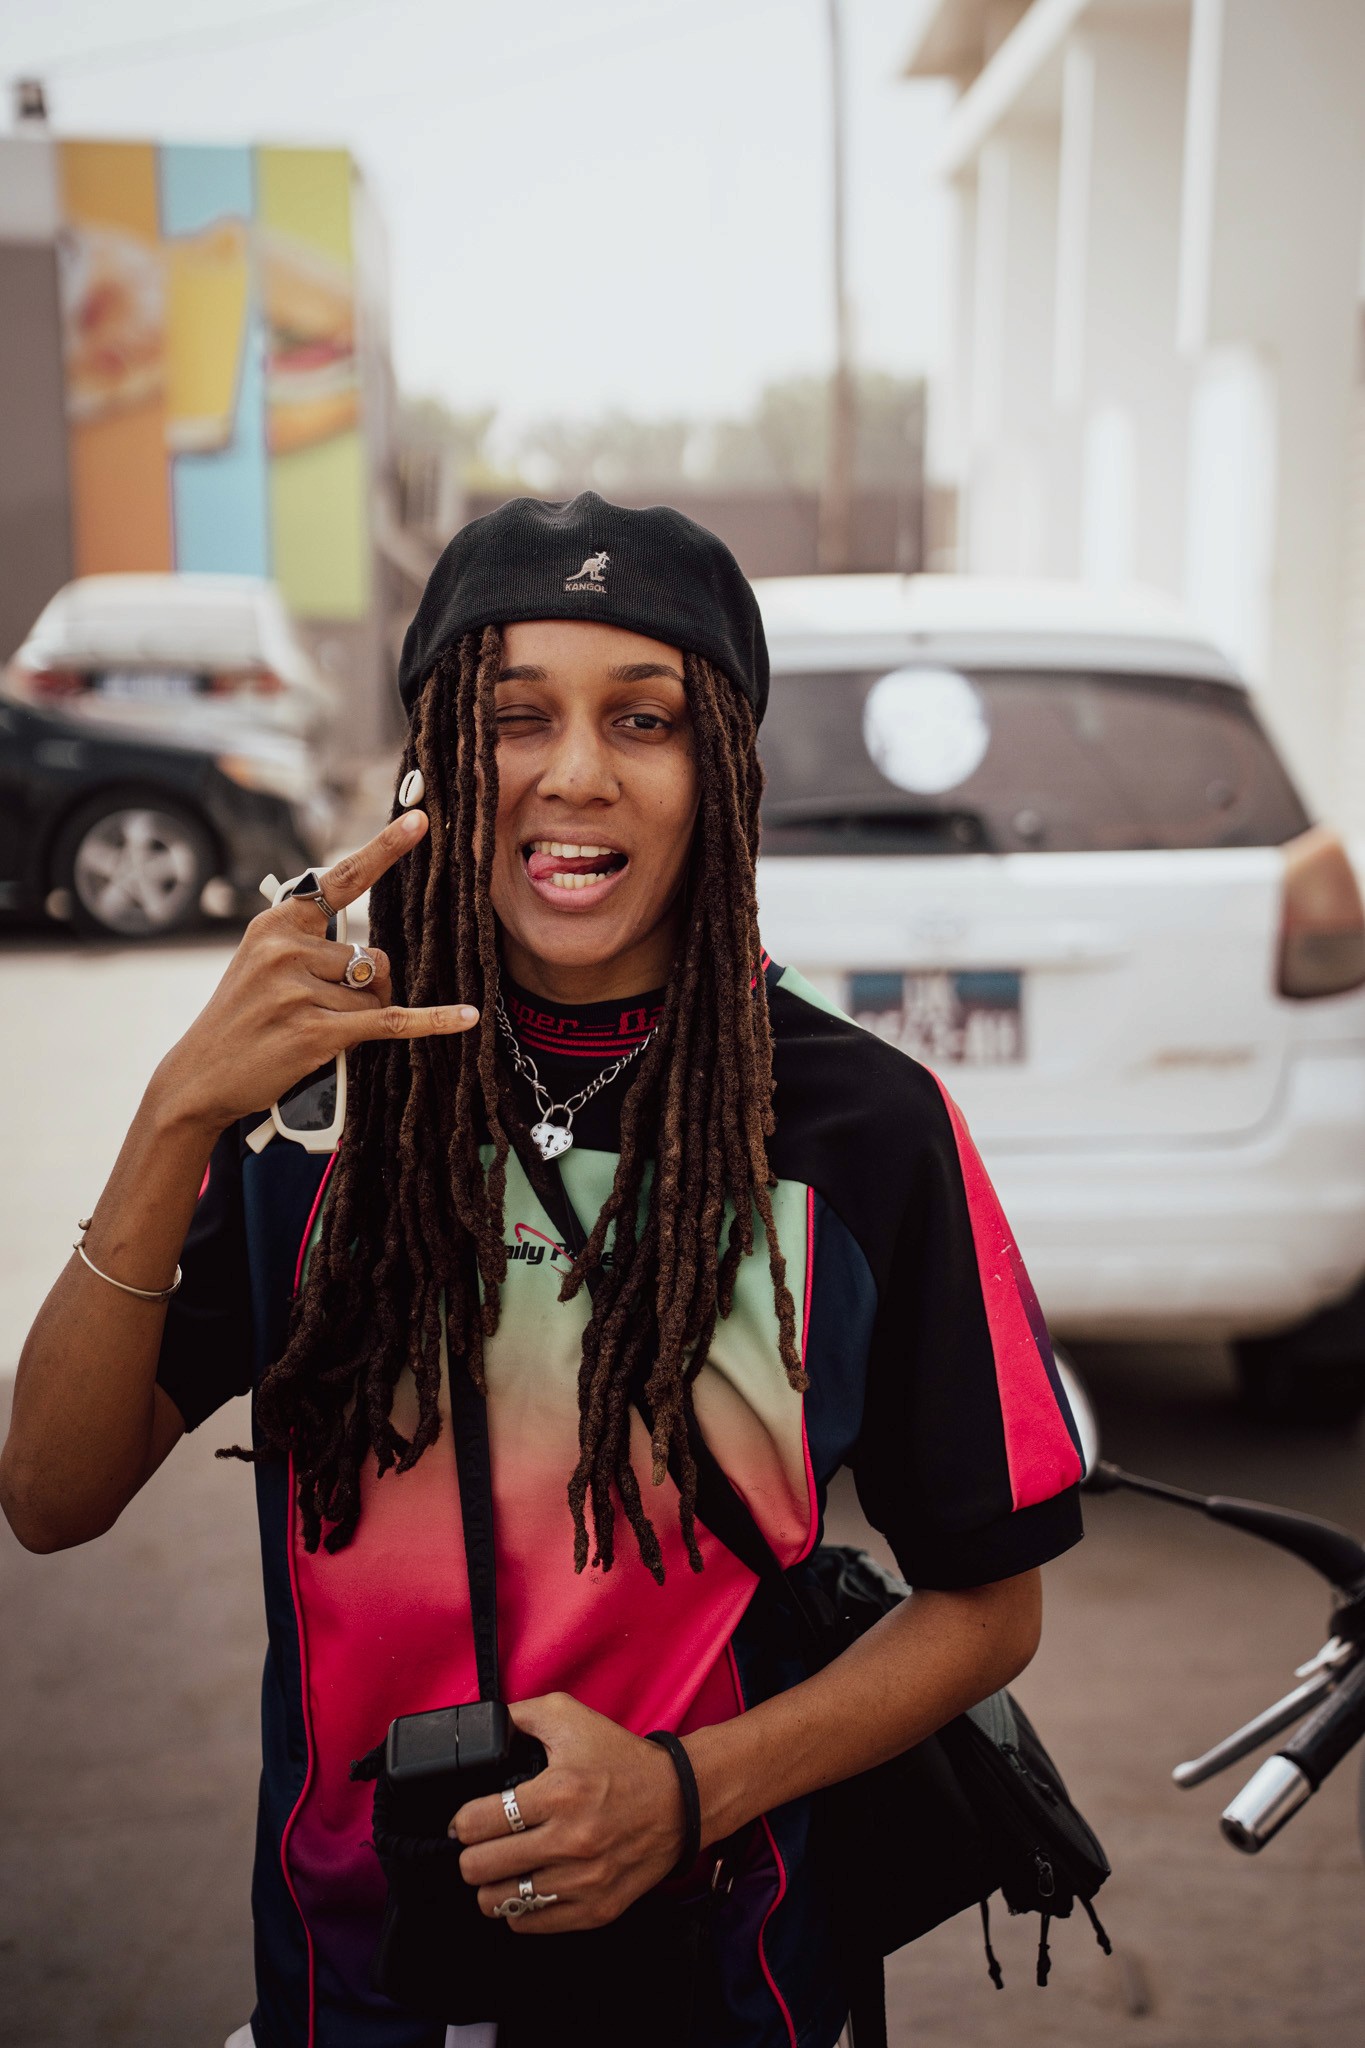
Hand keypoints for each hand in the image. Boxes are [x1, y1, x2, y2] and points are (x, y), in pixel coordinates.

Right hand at [149, 812, 478, 1135]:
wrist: (200, 1074)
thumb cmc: (242, 1016)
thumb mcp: (261, 961)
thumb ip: (311, 943)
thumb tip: (377, 957)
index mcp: (277, 922)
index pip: (341, 880)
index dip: (384, 849)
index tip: (420, 821)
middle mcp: (287, 948)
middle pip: (374, 957)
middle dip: (366, 987)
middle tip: (321, 1008)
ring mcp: (299, 989)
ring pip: (376, 995)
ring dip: (359, 1017)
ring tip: (313, 1029)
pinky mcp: (316, 1031)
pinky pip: (389, 1021)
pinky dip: (431, 1021)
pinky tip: (464, 1016)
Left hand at [451, 1693, 685, 1933]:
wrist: (681, 1800)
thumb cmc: (623, 1760)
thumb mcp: (570, 1717)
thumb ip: (521, 1715)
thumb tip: (486, 1726)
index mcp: (559, 1792)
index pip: (476, 1823)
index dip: (461, 1822)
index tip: (466, 1821)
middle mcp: (569, 1841)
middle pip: (479, 1868)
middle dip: (470, 1855)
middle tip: (481, 1845)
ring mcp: (583, 1881)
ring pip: (499, 1903)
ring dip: (492, 1885)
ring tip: (502, 1868)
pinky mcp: (596, 1909)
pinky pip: (530, 1925)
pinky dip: (520, 1909)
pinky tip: (528, 1885)